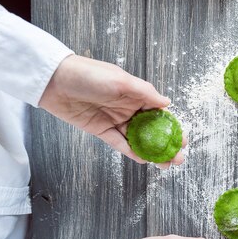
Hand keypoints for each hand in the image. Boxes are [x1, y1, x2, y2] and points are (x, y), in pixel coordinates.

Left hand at [40, 55, 185, 168]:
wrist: (54, 80)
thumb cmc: (89, 74)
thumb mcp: (121, 81)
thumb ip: (146, 93)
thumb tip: (167, 103)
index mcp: (136, 95)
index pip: (159, 114)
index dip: (172, 128)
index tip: (182, 140)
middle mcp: (128, 108)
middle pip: (152, 130)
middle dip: (166, 144)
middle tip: (178, 157)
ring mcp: (115, 120)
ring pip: (138, 139)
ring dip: (152, 152)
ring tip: (165, 164)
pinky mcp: (101, 130)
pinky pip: (120, 144)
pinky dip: (131, 152)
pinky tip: (144, 160)